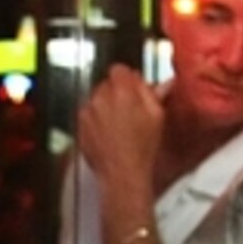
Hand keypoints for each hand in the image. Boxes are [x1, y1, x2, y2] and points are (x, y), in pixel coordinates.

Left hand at [75, 67, 163, 202]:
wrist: (122, 174)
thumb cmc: (143, 147)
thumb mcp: (157, 117)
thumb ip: (155, 94)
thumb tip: (163, 82)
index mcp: (122, 90)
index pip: (119, 69)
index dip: (128, 78)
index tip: (135, 88)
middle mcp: (100, 96)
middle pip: (107, 83)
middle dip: (117, 92)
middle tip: (130, 108)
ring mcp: (87, 111)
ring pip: (96, 98)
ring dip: (106, 105)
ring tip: (118, 124)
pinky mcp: (79, 125)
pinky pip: (88, 114)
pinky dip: (96, 119)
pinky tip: (107, 133)